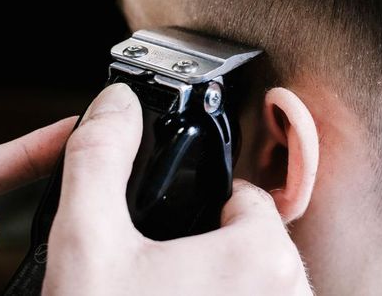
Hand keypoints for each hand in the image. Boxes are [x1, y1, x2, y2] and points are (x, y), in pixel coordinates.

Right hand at [44, 83, 312, 295]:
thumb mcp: (87, 244)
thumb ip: (99, 160)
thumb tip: (116, 105)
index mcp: (264, 258)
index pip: (248, 197)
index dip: (201, 204)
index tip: (167, 228)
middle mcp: (295, 295)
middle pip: (253, 239)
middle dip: (209, 245)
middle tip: (156, 271)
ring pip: (255, 281)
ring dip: (216, 282)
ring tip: (165, 295)